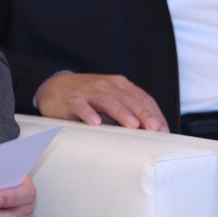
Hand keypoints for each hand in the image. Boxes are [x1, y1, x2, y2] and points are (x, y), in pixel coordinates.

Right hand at [34, 72, 168, 130]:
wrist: (53, 87)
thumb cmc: (87, 98)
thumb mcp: (111, 102)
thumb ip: (129, 112)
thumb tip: (153, 131)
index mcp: (119, 86)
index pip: (141, 98)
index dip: (154, 113)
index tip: (163, 129)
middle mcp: (106, 85)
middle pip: (128, 99)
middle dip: (142, 114)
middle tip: (154, 128)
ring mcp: (88, 91)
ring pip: (107, 100)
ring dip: (121, 112)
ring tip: (132, 124)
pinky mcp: (71, 99)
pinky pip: (80, 105)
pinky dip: (88, 113)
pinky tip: (95, 122)